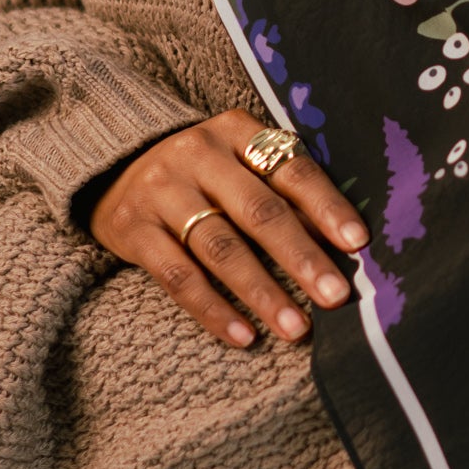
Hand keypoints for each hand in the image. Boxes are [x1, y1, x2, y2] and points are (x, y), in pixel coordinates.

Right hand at [87, 112, 369, 349]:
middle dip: (301, 257)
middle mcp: (197, 154)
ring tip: (296, 328)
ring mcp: (161, 191)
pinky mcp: (131, 228)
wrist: (111, 165)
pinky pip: (177, 276)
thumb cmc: (201, 172)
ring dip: (262, 292)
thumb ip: (285, 191)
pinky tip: (244, 336)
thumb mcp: (241, 162)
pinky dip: (213, 310)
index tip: (358, 243)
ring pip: (219, 248)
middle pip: (258, 211)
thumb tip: (344, 242)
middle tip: (336, 297)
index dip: (326, 206)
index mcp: (235, 131)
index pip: (290, 169)